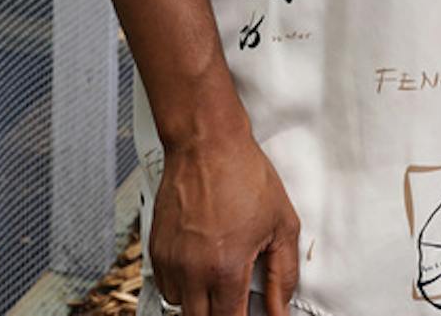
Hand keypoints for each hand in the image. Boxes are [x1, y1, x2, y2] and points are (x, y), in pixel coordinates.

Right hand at [149, 131, 300, 315]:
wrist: (206, 143)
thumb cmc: (243, 175)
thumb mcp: (282, 225)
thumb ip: (284, 275)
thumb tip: (281, 308)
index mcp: (225, 269)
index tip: (251, 314)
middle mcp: (192, 269)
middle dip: (220, 315)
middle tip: (236, 302)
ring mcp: (170, 259)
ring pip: (180, 306)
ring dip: (199, 303)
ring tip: (218, 282)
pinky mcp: (156, 247)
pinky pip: (164, 285)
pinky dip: (181, 285)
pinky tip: (200, 267)